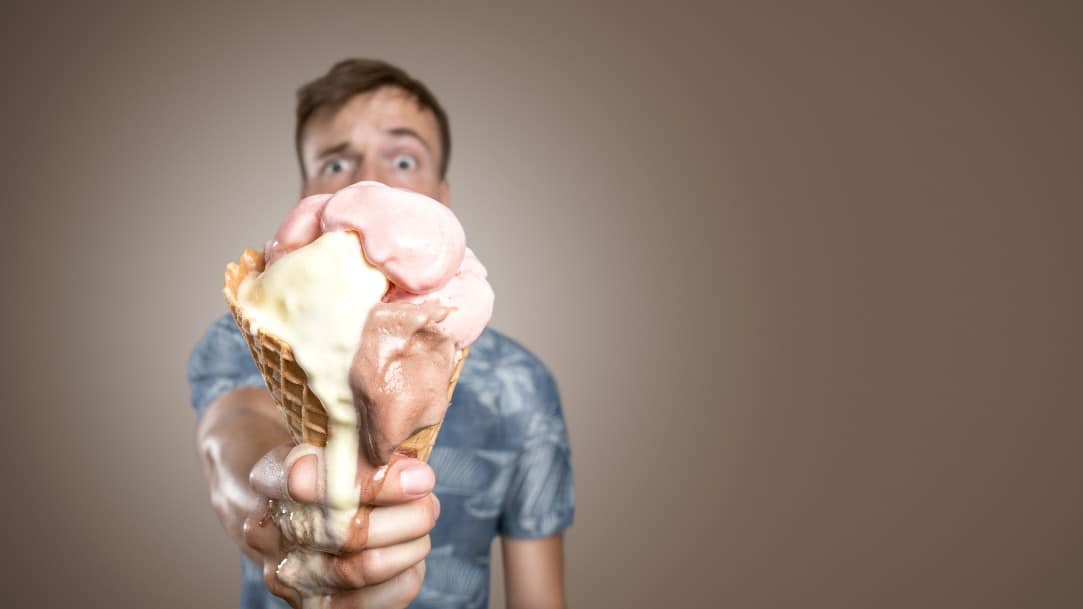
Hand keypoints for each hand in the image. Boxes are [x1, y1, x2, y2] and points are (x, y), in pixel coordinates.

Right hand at [242, 443, 439, 607]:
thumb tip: (414, 477)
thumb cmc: (327, 470)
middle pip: (346, 531)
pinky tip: (410, 556)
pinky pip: (373, 603)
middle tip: (429, 499)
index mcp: (270, 480)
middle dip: (406, 516)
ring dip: (410, 545)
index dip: (368, 482)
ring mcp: (290, 576)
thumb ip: (367, 451)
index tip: (418, 475)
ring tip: (423, 523)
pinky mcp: (315, 607)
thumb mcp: (336, 444)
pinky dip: (405, 577)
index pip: (307, 480)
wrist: (294, 512)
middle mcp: (271, 533)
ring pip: (364, 569)